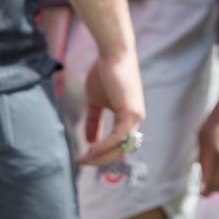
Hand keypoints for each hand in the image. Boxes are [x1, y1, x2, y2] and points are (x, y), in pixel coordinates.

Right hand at [80, 50, 145, 165]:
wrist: (111, 55)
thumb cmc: (104, 74)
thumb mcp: (96, 103)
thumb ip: (94, 121)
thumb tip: (89, 141)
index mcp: (128, 118)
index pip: (118, 145)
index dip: (102, 155)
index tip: (85, 159)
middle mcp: (135, 120)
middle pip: (121, 150)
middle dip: (101, 160)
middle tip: (83, 163)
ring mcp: (135, 117)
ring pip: (120, 147)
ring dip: (101, 156)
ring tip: (84, 159)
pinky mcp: (131, 112)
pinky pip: (118, 137)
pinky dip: (104, 146)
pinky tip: (91, 149)